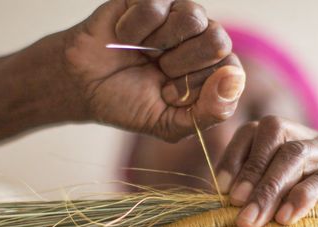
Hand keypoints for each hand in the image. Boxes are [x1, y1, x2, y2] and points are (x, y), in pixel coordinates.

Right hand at [60, 0, 244, 141]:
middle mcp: (198, 39)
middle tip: (158, 72)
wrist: (84, 86)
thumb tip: (234, 80)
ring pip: (194, 17)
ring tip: (142, 54)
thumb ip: (209, 113)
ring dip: (160, 45)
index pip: (230, 70)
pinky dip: (133, 31)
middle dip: (182, 65)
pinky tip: (123, 38)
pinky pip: (155, 7)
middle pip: (218, 40)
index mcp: (208, 70)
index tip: (171, 94)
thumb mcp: (169, 124)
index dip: (199, 85)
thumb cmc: (128, 103)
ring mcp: (175, 15)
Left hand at [216, 116, 317, 226]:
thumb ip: (256, 194)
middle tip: (239, 215)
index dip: (233, 157)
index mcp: (289, 138)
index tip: (221, 189)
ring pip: (297, 153)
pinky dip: (305, 195)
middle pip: (274, 137)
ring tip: (254, 220)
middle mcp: (311, 137)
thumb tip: (222, 206)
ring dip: (270, 188)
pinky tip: (288, 217)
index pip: (253, 131)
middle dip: (250, 177)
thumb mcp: (284, 196)